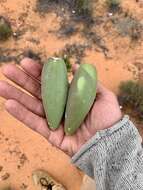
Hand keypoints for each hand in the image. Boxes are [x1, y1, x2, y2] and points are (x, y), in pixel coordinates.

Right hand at [0, 58, 121, 155]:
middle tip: (7, 69)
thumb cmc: (108, 118)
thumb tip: (76, 65)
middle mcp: (60, 107)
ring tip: (1, 86)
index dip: (38, 72)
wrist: (109, 142)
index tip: (25, 62)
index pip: (51, 82)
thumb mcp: (103, 95)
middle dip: (22, 80)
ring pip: (32, 106)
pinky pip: (34, 123)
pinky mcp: (51, 135)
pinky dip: (22, 114)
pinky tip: (8, 104)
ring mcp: (54, 121)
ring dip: (16, 96)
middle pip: (38, 92)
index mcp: (70, 96)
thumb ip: (88, 81)